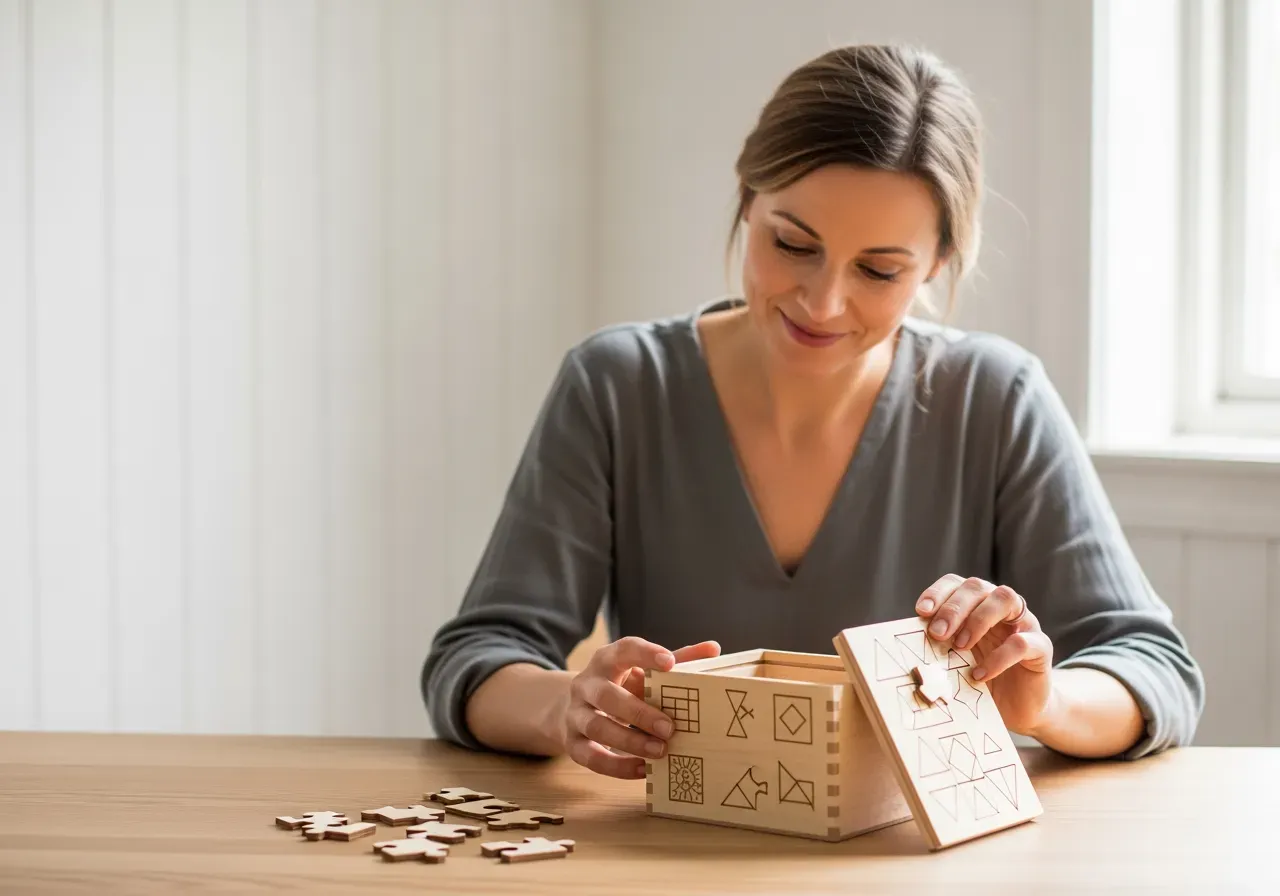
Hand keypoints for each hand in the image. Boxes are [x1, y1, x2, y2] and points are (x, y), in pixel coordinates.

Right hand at [559, 636, 719, 778]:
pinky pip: (591, 757)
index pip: (623, 650)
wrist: (578, 708)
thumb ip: (677, 660)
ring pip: (596, 727)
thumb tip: (713, 649)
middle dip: (638, 712)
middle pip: (606, 695)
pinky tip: (642, 769)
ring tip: (660, 751)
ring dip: (630, 741)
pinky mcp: (572, 743)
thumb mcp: (644, 672)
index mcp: (606, 660)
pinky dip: (617, 767)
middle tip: (670, 727)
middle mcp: (586, 684)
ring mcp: (576, 714)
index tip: (670, 662)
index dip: (645, 654)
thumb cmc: (622, 687)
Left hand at [914, 574, 1053, 735]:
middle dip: (954, 607)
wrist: (1017, 709)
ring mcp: (1024, 623)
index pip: (957, 583)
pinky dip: (999, 656)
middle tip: (938, 633)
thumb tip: (902, 645)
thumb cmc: (979, 680)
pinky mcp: (1041, 647)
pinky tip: (980, 674)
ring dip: (978, 619)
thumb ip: (937, 647)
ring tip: (960, 646)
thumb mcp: (954, 662)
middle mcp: (1001, 608)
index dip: (938, 592)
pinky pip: (1023, 641)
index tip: (921, 611)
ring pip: (1006, 598)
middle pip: (979, 586)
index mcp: (976, 605)